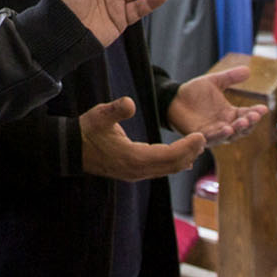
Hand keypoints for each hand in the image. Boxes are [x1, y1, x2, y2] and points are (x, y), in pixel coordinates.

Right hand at [77, 97, 205, 180]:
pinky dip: (173, 162)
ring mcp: (135, 173)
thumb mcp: (99, 115)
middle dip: (190, 152)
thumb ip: (116, 109)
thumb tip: (130, 103)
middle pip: (172, 166)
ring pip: (167, 170)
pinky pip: (160, 170)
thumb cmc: (86, 131)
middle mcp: (137, 170)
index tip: (201, 136)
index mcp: (132, 158)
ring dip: (184, 158)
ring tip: (198, 146)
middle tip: (206, 139)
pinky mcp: (133, 172)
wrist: (70, 150)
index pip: (168, 155)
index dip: (187, 146)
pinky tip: (183, 157)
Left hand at [165, 67, 268, 147]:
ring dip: (237, 129)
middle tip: (254, 115)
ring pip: (230, 135)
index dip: (256, 113)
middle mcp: (225, 125)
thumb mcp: (214, 81)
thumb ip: (230, 77)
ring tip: (243, 122)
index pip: (247, 115)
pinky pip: (212, 138)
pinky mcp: (201, 136)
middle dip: (250, 122)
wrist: (173, 98)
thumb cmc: (194, 92)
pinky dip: (220, 134)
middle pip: (242, 128)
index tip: (263, 108)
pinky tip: (227, 129)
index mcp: (230, 113)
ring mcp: (213, 132)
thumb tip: (248, 70)